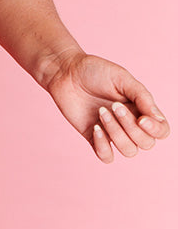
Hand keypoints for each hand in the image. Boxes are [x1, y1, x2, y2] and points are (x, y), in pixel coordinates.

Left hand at [46, 52, 169, 162]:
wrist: (66, 72)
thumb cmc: (95, 71)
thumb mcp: (122, 79)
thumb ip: (142, 97)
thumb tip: (157, 119)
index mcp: (141, 108)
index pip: (161, 130)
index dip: (156, 130)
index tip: (142, 119)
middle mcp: (129, 123)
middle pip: (145, 143)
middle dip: (131, 127)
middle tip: (114, 106)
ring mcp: (112, 132)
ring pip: (128, 150)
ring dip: (116, 133)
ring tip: (101, 111)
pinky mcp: (94, 138)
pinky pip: (106, 156)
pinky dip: (103, 145)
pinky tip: (95, 127)